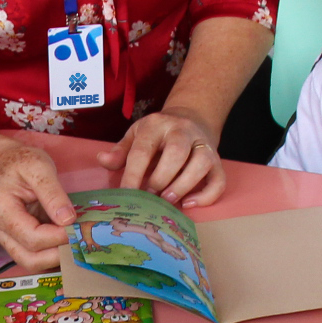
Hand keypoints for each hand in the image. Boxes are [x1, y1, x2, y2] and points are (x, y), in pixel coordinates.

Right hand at [0, 141, 77, 268]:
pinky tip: (65, 242)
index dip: (58, 237)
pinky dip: (50, 254)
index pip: (32, 237)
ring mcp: (4, 238)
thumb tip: (68, 220)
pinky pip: (32, 256)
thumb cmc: (21, 162)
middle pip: (29, 258)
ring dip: (55, 258)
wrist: (5, 164)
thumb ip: (53, 193)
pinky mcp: (13, 241)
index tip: (78, 229)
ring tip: (74, 243)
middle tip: (80, 241)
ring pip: (30, 262)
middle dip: (58, 254)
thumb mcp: (39, 167)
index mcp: (2, 210)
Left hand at [103, 109, 223, 208]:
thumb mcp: (136, 135)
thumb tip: (102, 160)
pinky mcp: (217, 160)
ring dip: (183, 185)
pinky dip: (207, 195)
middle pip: (176, 152)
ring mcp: (203, 145)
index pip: (143, 150)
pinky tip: (188, 203)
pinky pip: (219, 178)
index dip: (133, 174)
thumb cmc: (157, 135)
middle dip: (161, 178)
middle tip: (150, 196)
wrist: (191, 119)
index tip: (127, 194)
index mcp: (156, 125)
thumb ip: (120, 151)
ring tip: (168, 200)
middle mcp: (182, 131)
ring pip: (201, 163)